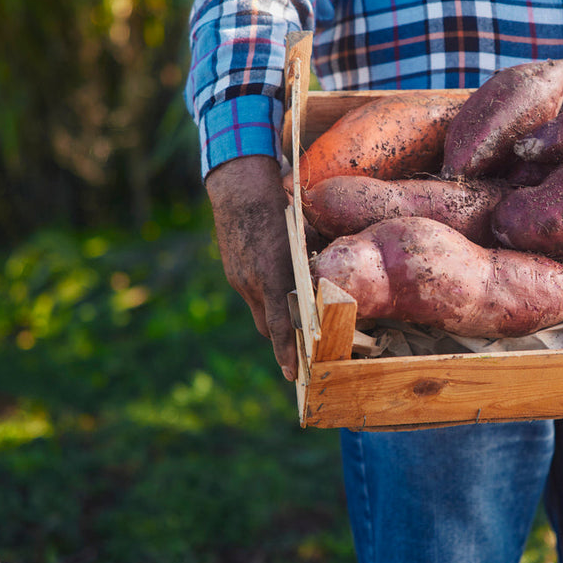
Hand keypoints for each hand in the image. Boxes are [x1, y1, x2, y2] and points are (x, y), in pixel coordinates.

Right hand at [205, 155, 298, 379]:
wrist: (240, 188)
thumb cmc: (281, 208)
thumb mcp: (304, 235)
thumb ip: (313, 262)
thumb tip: (329, 279)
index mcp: (274, 276)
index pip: (280, 326)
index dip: (286, 352)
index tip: (293, 374)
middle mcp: (253, 284)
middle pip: (269, 326)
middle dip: (283, 338)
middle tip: (302, 347)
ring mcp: (240, 278)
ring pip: (260, 310)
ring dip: (275, 313)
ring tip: (291, 309)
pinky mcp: (233, 271)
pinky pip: (251, 293)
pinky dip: (264, 294)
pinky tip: (274, 278)